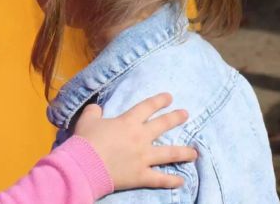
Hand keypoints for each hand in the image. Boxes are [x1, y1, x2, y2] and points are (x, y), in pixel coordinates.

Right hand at [73, 93, 196, 190]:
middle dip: (176, 118)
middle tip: (185, 114)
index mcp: (128, 122)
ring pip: (169, 153)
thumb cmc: (85, 141)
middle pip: (163, 125)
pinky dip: (172, 180)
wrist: (84, 165)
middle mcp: (140, 137)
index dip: (159, 101)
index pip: (147, 107)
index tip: (169, 97)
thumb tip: (97, 108)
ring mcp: (144, 157)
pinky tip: (181, 181)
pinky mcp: (142, 175)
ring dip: (184, 152)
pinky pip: (160, 179)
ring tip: (195, 152)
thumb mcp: (87, 120)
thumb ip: (94, 111)